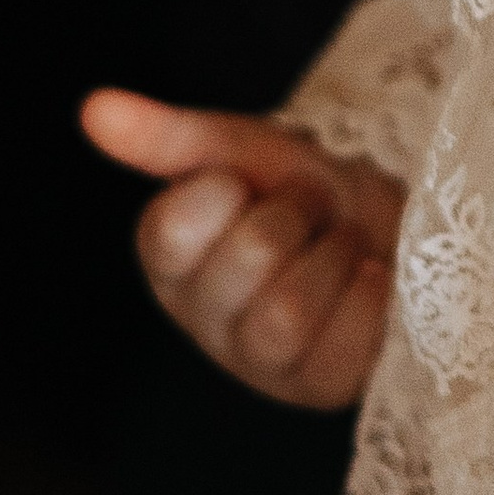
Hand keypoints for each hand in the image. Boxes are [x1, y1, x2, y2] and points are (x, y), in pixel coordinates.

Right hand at [84, 87, 402, 409]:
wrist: (399, 233)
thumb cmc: (312, 198)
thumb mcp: (249, 153)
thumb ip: (173, 138)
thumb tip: (94, 108)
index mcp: (173, 264)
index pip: (170, 229)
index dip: (226, 189)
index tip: (249, 185)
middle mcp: (206, 322)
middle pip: (245, 259)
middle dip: (294, 214)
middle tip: (310, 211)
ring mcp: (263, 365)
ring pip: (286, 314)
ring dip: (332, 255)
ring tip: (341, 246)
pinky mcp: (323, 386)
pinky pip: (343, 339)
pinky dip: (368, 292)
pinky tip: (369, 280)